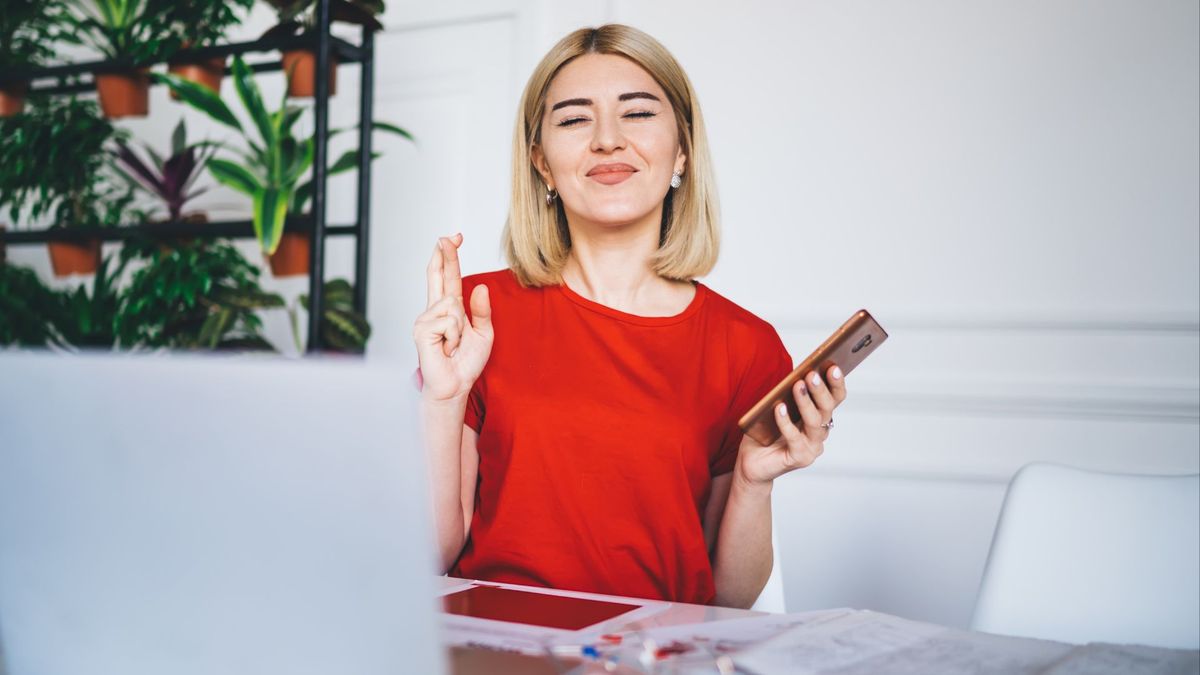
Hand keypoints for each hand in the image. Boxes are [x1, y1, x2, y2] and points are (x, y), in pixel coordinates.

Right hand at [411, 234, 493, 401]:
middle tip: (447, 236)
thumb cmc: (466, 362)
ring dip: (460, 327)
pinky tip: (446, 348)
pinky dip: (454, 336)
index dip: (450, 256)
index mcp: (449, 308)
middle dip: (444, 255)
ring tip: (454, 344)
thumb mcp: (484, 334)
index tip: (454, 237)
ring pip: (453, 304)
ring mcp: (425, 319)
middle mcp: (433, 310)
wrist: (455, 385)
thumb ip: (482, 311)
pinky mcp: (421, 330)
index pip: (448, 277)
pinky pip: (448, 320)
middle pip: (438, 275)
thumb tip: (480, 287)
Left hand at [734, 365, 847, 487]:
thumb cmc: (765, 432)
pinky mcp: (800, 458)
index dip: (836, 383)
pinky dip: (786, 422)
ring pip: (814, 422)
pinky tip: (779, 408)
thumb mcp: (776, 407)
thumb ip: (787, 395)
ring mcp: (812, 447)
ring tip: (797, 385)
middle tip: (812, 374)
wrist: (752, 462)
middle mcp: (820, 432)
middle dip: (820, 390)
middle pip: (827, 408)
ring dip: (806, 402)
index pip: (835, 398)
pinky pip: (794, 437)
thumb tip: (795, 375)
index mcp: (819, 417)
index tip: (833, 366)